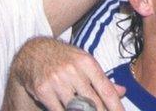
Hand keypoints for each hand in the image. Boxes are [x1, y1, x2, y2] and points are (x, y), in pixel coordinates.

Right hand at [9, 37, 124, 110]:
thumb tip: (122, 92)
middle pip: (93, 102)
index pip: (106, 89)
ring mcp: (57, 81)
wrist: (34, 51)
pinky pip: (58, 110)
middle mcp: (73, 71)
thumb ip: (102, 79)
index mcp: (87, 63)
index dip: (115, 106)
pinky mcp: (43, 90)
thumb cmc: (64, 58)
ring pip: (76, 108)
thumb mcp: (85, 62)